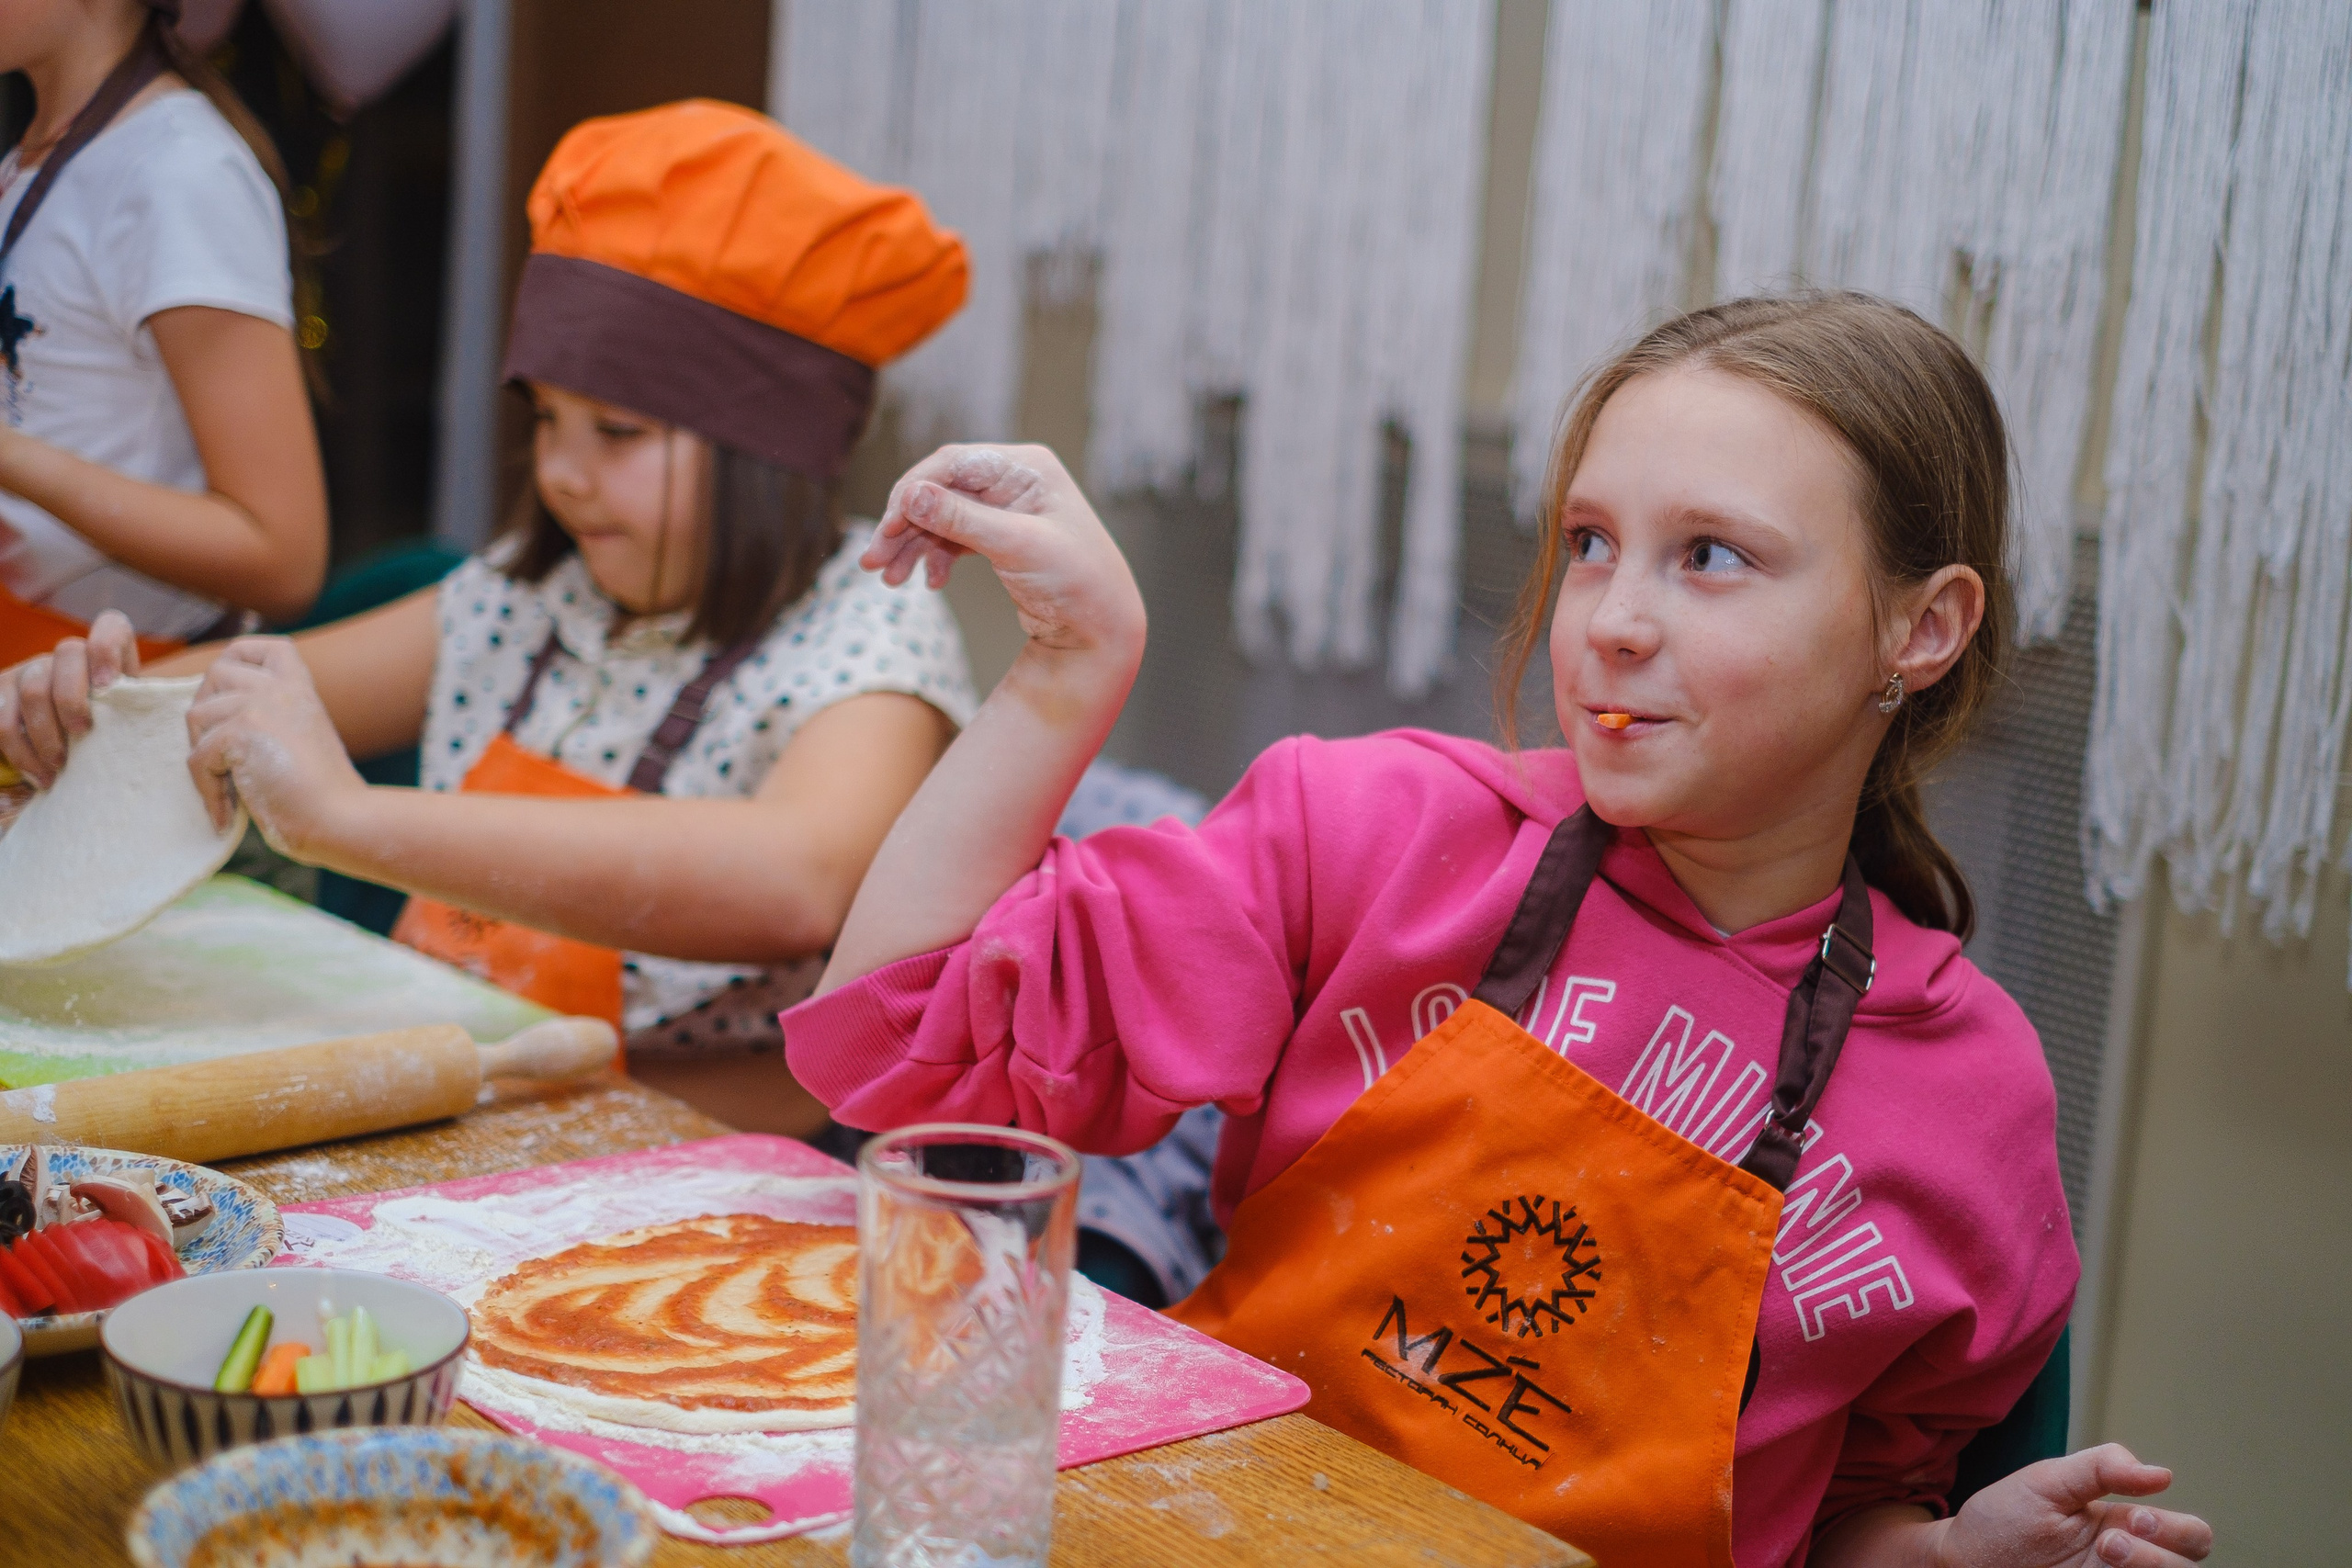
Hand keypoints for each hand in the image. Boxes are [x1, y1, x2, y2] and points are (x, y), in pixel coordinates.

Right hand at [0, 611, 141, 787]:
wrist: (70, 744)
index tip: (107, 685)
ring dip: (46, 732)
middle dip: (73, 696)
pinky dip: (22, 753)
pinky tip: (41, 777)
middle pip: (66, 653)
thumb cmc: (116, 733)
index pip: (110, 627)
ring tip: (60, 765)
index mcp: (107, 655)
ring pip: (33, 688)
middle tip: (83, 732)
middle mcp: (69, 656)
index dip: (107, 648)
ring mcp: (32, 672)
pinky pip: (3, 719)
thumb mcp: (132, 719)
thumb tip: (173, 735)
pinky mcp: (3, 696)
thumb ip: (142, 714)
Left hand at [185, 637, 367, 857]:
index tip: (232, 699)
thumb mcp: (299, 735)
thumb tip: (209, 715)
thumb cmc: (321, 793)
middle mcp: (279, 687)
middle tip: (224, 755)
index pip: (252, 647)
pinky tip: (227, 815)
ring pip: (197, 716)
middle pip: (214, 674)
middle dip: (208, 715)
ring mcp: (259, 705)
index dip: (231, 663)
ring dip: (205, 757)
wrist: (341, 818)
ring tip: (231, 788)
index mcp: (297, 685)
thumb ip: (267, 714)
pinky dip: (208, 792)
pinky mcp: (241, 732)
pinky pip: (197, 758)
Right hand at [863, 444, 1144, 661]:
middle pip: (941, 490)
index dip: (913, 493)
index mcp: (1026, 466)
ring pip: (942, 516)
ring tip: (889, 580)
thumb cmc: (1078, 582)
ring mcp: (1006, 508)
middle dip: (905, 526)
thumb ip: (962, 519)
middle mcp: (1015, 480)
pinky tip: (929, 584)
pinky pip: (954, 537)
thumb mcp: (1018, 547)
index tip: (887, 527)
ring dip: (912, 546)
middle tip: (872, 562)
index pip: (953, 463)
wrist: (1102, 629)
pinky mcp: (1001, 536)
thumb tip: (911, 494)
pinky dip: (935, 558)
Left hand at [1934, 1445, 2210, 1567]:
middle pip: (2191, 1565)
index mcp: (2125, 1525)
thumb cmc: (2003, 1519)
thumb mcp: (2046, 1481)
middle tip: (2111, 1544)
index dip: (2176, 1530)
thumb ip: (2100, 1468)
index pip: (2190, 1535)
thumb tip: (2161, 1474)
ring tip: (2102, 1555)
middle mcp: (2128, 1561)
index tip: (2133, 1518)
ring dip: (2148, 1567)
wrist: (1964, 1561)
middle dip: (2163, 1554)